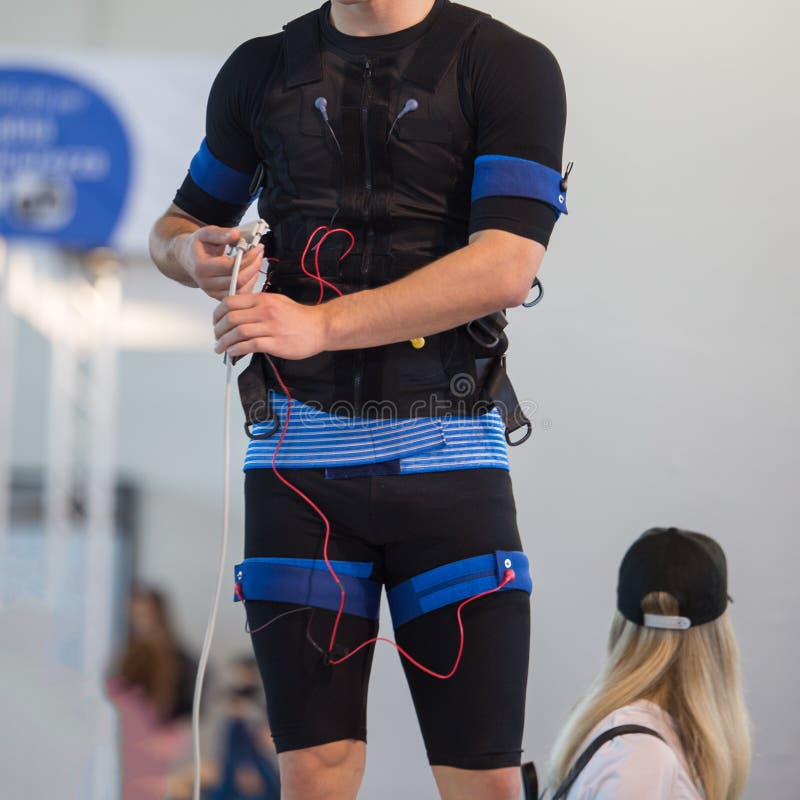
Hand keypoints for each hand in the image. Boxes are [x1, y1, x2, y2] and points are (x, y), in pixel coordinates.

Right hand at [182, 225, 263, 299]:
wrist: (188, 259)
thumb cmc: (197, 247)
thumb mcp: (205, 234)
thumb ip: (220, 234)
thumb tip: (235, 234)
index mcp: (201, 267)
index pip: (230, 266)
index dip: (247, 257)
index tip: (256, 247)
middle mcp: (206, 283)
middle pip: (238, 279)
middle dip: (253, 265)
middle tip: (259, 253)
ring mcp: (213, 292)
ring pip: (241, 289)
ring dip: (253, 274)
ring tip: (256, 260)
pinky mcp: (220, 297)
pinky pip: (240, 294)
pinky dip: (249, 283)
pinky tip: (251, 271)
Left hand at [213, 293, 328, 359]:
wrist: (320, 327)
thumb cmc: (299, 317)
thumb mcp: (276, 301)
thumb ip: (256, 304)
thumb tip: (235, 312)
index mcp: (263, 299)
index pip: (230, 302)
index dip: (217, 314)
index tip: (215, 322)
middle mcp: (266, 311)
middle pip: (231, 318)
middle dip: (218, 330)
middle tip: (216, 337)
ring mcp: (271, 327)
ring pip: (238, 333)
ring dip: (224, 342)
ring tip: (220, 348)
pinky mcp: (276, 343)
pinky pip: (250, 345)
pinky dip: (237, 350)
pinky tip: (233, 353)